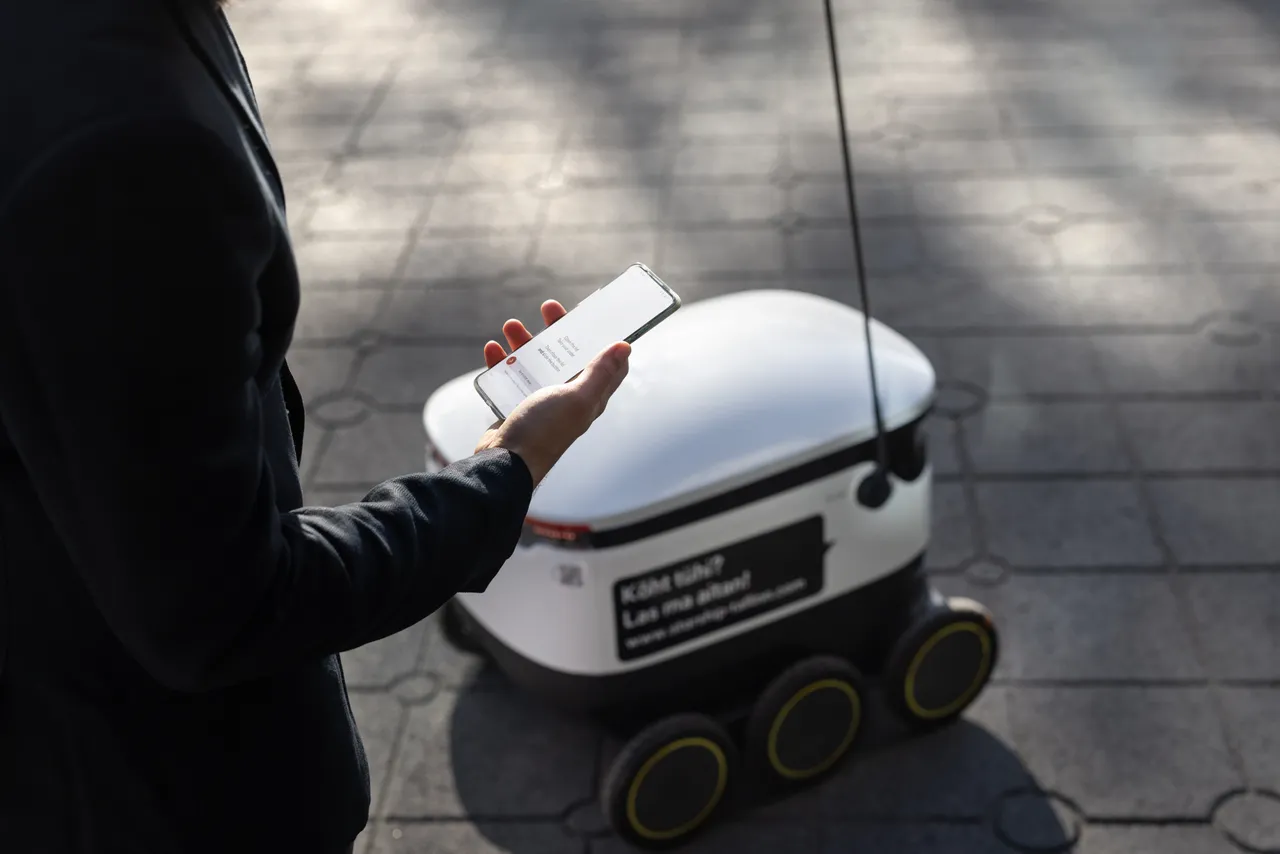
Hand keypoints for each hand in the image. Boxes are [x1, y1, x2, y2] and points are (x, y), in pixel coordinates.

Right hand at [473, 300, 630, 486]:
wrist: (504, 464)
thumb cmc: (543, 431)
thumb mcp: (577, 398)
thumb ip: (600, 373)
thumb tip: (625, 348)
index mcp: (587, 397)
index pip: (605, 364)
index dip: (603, 339)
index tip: (594, 315)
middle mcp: (565, 399)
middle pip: (566, 357)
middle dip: (558, 330)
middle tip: (548, 308)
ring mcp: (539, 403)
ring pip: (535, 363)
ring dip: (525, 342)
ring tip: (511, 325)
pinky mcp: (514, 407)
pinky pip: (509, 378)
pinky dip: (502, 362)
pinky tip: (493, 349)